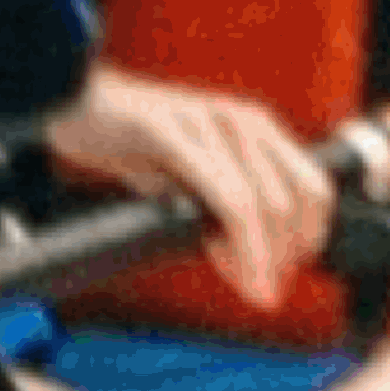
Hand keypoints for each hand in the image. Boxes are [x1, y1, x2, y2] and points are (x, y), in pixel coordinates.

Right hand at [46, 67, 331, 309]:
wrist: (75, 102)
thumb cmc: (133, 141)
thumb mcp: (192, 170)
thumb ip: (223, 203)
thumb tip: (249, 263)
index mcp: (255, 126)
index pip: (315, 186)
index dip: (311, 235)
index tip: (287, 271)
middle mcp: (241, 120)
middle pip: (294, 203)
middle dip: (285, 256)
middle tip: (263, 288)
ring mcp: (209, 123)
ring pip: (263, 206)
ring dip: (263, 259)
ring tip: (250, 285)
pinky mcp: (173, 133)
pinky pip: (226, 198)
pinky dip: (241, 246)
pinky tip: (233, 269)